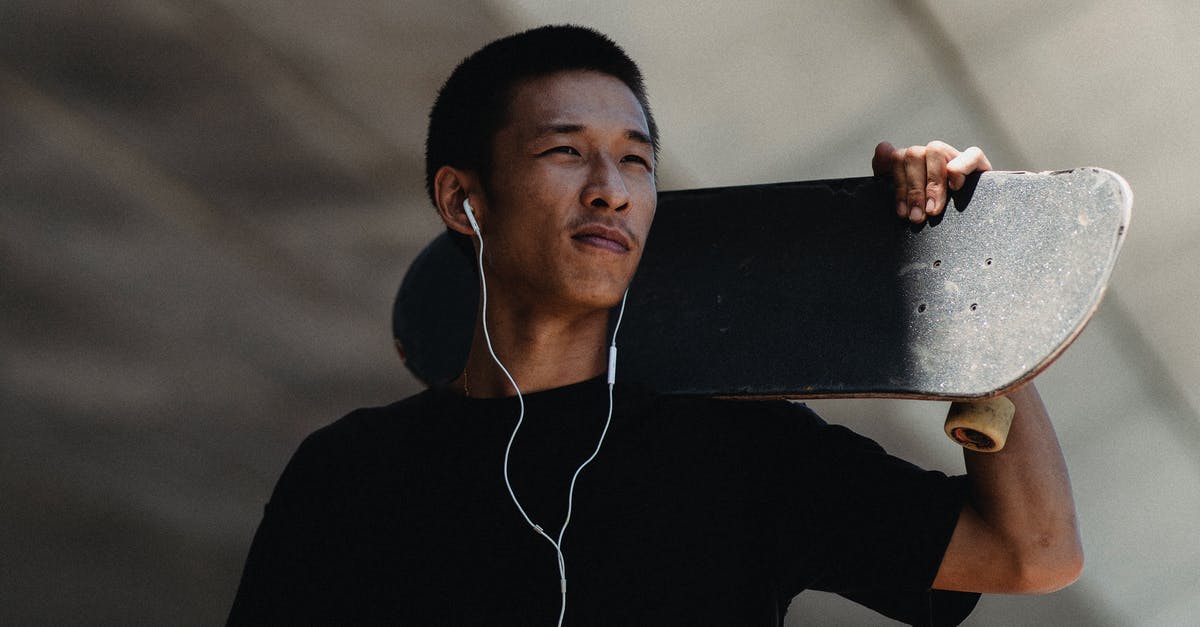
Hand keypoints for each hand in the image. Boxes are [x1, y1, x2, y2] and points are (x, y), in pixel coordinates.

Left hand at [872, 141, 991, 223]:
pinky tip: (955, 187)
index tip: (902, 213)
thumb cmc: (930, 214)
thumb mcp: (905, 199)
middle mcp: (931, 156)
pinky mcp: (977, 163)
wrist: (967, 230)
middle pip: (914, 154)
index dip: (898, 186)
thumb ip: (887, 174)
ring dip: (932, 182)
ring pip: (935, 150)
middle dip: (914, 189)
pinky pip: (972, 154)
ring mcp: (954, 157)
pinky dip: (961, 168)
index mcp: (913, 164)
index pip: (897, 158)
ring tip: (933, 210)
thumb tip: (882, 148)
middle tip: (917, 217)